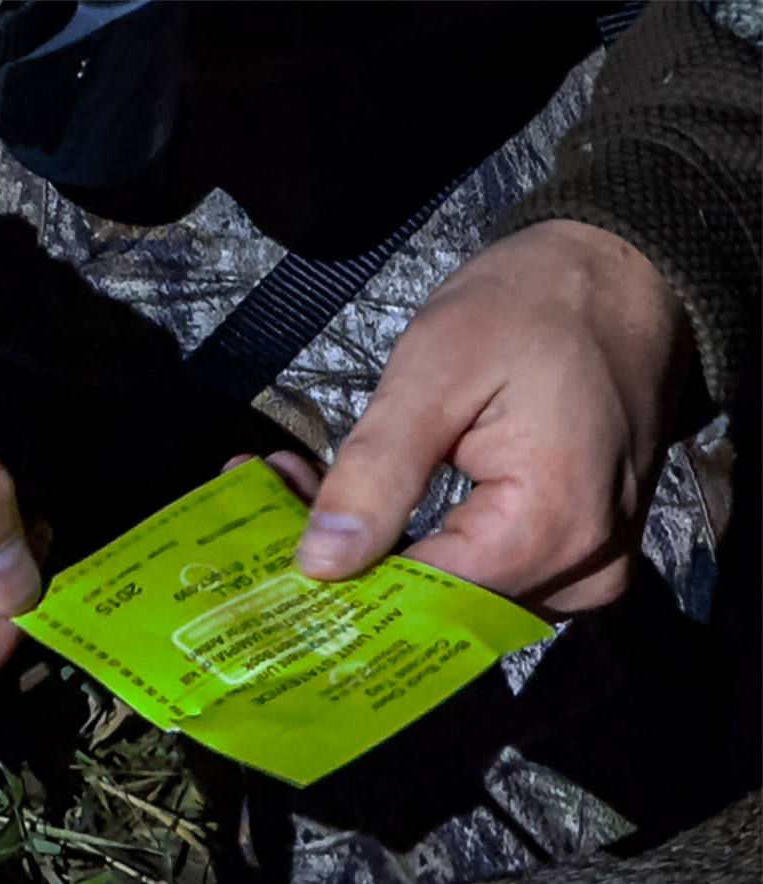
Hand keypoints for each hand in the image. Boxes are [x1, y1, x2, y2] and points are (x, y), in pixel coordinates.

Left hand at [291, 220, 691, 615]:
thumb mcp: (434, 372)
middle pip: (435, 606)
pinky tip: (368, 503)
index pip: (418, 602)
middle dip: (348, 561)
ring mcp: (586, 571)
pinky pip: (488, 576)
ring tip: (307, 486)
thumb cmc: (533, 308)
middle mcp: (579, 571)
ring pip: (455, 599)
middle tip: (276, 494)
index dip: (338, 579)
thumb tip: (319, 564)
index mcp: (549, 529)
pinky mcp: (578, 557)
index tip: (263, 537)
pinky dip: (423, 547)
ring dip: (377, 554)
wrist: (621, 276)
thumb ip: (376, 472)